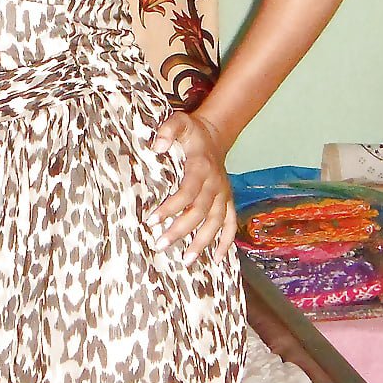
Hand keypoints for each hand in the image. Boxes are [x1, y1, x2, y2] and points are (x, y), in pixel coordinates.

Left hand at [147, 111, 236, 265]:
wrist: (215, 134)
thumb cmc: (191, 132)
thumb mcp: (179, 122)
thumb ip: (168, 130)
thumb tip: (156, 147)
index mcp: (201, 167)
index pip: (187, 192)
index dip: (171, 207)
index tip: (151, 221)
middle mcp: (215, 184)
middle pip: (200, 212)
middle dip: (181, 230)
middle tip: (160, 244)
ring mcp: (224, 194)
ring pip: (216, 223)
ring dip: (203, 242)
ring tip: (187, 260)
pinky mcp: (228, 201)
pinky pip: (231, 224)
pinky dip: (226, 242)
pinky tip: (218, 259)